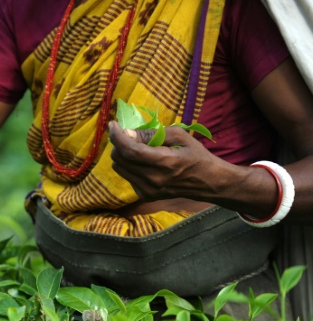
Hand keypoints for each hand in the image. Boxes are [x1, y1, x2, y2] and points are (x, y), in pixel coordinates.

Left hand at [108, 120, 230, 202]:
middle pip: (120, 159)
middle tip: (128, 135)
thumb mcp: (179, 136)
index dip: (118, 137)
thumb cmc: (195, 155)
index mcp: (165, 162)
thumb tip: (127, 133)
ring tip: (137, 148)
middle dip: (119, 143)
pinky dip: (130, 165)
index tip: (113, 124)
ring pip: (119, 168)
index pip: (131, 151)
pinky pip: (127, 176)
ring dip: (122, 154)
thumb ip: (152, 134)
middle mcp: (153, 179)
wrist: (207, 182)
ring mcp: (147, 190)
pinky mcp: (144, 195)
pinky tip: (144, 163)